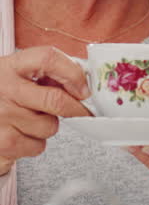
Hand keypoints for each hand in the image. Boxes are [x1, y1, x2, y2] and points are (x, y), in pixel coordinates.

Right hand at [0, 46, 91, 174]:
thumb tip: (83, 87)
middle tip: (80, 111)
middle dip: (75, 108)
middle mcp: (3, 89)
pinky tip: (20, 133)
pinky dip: (34, 143)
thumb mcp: (16, 77)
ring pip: (50, 126)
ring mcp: (2, 116)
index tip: (83, 88)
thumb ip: (46, 75)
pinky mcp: (3, 142)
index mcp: (9, 67)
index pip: (48, 59)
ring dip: (48, 126)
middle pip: (56, 100)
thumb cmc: (1, 97)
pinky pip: (38, 145)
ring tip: (29, 119)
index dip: (73, 73)